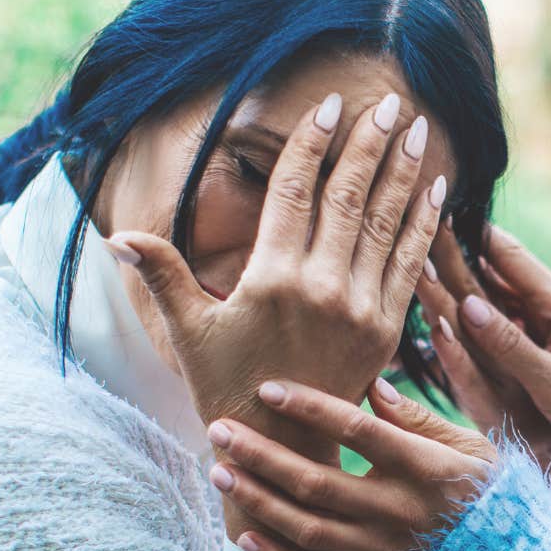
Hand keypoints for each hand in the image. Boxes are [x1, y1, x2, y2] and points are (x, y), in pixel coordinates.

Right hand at [108, 91, 444, 452]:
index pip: (295, 192)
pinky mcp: (387, 330)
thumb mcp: (187, 331)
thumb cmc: (225, 386)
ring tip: (418, 131)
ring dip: (402, 173)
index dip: (312, 144)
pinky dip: (423, 225)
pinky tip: (435, 191)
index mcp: (271, 279)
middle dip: (370, 145)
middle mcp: (322, 288)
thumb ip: (161, 275)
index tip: (330, 106)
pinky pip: (410, 265)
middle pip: (348, 198)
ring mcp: (360, 309)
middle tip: (391, 104)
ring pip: (385, 224)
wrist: (280, 447)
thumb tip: (115, 236)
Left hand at [205, 378, 496, 550]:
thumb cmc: (489, 494)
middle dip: (262, 454)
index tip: (267, 388)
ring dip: (258, 500)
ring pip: (307, 528)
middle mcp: (398, 512)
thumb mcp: (469, 446)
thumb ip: (417, 418)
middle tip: (220, 428)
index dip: (309, 408)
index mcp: (424, 468)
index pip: (357, 431)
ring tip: (220, 473)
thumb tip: (369, 384)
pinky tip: (246, 538)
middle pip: (316, 481)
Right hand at [418, 225, 550, 455]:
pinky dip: (486, 306)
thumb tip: (466, 305)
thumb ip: (507, 344)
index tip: (436, 213)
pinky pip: (513, 311)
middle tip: (422, 231)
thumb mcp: (549, 380)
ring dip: (469, 279)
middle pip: (501, 267)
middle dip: (461, 253)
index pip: (507, 255)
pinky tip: (459, 299)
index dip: (470, 234)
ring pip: (503, 289)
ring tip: (429, 259)